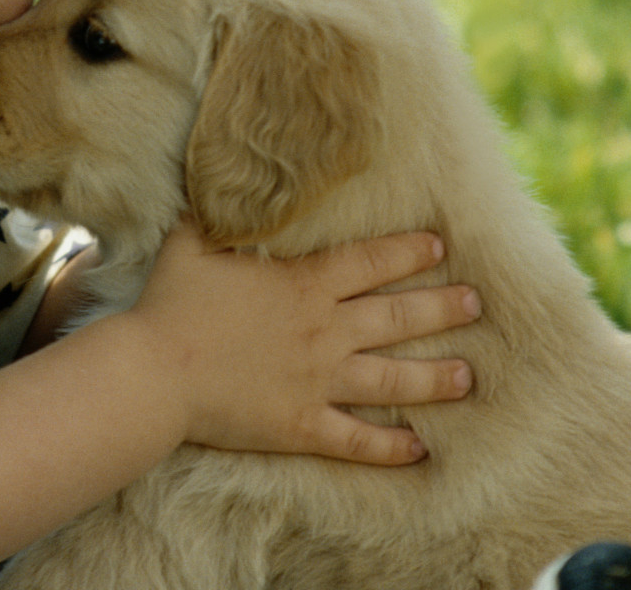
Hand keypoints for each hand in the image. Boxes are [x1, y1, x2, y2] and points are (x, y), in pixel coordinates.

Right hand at [120, 221, 478, 465]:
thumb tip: (225, 182)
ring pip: (392, 379)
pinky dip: (390, 446)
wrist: (154, 372)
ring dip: (435, 378)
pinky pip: (357, 439)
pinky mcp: (303, 426)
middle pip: (398, 317)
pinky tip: (420, 448)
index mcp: (304, 285)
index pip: (370, 262)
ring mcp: (318, 382)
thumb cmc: (170, 304)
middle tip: (476, 305)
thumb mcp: (193, 242)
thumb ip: (218, 213)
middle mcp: (324, 331)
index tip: (439, 245)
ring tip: (468, 376)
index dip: (408, 251)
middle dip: (442, 309)